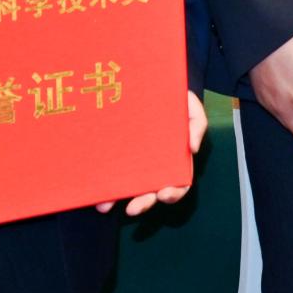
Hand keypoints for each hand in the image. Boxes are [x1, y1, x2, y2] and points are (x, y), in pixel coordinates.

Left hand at [99, 91, 206, 215]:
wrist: (149, 83)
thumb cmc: (173, 97)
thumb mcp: (190, 106)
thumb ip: (197, 124)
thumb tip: (193, 149)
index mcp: (174, 159)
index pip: (178, 183)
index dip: (173, 193)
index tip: (163, 194)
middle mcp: (154, 166)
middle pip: (151, 193)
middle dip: (143, 204)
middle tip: (132, 209)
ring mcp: (134, 162)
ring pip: (128, 189)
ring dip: (118, 200)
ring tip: (105, 205)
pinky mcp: (116, 156)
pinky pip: (110, 174)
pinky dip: (103, 186)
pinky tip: (95, 191)